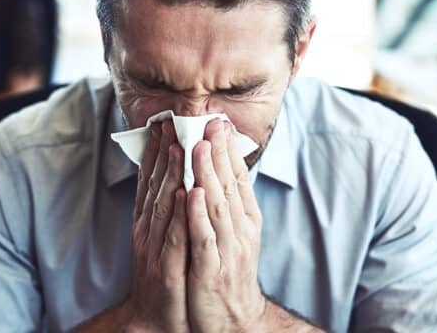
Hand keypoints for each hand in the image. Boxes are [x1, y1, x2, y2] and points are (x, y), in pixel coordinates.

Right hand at [123, 120, 189, 331]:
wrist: (158, 320)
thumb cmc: (167, 276)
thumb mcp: (164, 238)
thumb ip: (169, 209)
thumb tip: (179, 178)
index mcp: (149, 222)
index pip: (151, 181)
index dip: (155, 151)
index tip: (162, 124)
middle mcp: (148, 231)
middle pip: (155, 185)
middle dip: (162, 152)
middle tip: (168, 122)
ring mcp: (156, 249)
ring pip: (163, 205)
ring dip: (169, 175)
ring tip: (177, 147)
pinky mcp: (167, 269)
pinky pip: (174, 237)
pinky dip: (178, 215)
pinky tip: (185, 194)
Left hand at [187, 119, 265, 331]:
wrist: (233, 320)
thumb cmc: (229, 272)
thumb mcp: (234, 234)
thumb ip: (227, 203)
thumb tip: (217, 169)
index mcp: (245, 220)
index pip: (238, 179)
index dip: (228, 150)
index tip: (219, 123)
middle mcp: (240, 231)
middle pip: (230, 186)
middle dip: (219, 153)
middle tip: (211, 123)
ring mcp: (228, 251)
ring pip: (218, 206)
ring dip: (208, 175)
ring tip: (200, 148)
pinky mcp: (212, 270)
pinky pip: (205, 238)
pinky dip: (198, 215)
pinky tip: (191, 194)